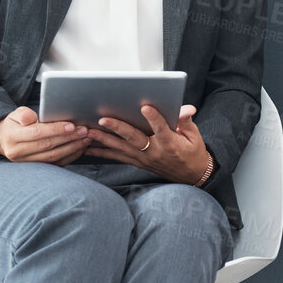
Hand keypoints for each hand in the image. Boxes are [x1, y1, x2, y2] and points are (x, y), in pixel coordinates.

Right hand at [0, 107, 90, 164]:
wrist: (6, 140)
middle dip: (68, 138)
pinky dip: (71, 156)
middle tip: (84, 131)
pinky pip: (56, 164)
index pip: (36, 133)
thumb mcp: (16, 114)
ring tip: (86, 138)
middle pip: (47, 145)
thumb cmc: (16, 124)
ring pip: (53, 156)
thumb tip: (32, 118)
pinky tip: (81, 148)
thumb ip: (23, 114)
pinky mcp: (37, 168)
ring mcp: (27, 163)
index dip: (55, 130)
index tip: (72, 126)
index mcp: (12, 136)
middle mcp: (17, 152)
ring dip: (72, 147)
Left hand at [84, 104, 212, 184]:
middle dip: (118, 128)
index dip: (154, 118)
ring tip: (88, 132)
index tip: (146, 107)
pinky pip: (118, 157)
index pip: (161, 128)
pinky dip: (102, 153)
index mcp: (170, 143)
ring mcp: (144, 159)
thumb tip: (187, 109)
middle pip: (134, 138)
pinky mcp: (138, 163)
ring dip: (103, 140)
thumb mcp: (194, 136)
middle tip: (103, 120)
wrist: (192, 175)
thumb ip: (186, 121)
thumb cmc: (193, 152)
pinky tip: (88, 148)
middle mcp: (155, 151)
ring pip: (121, 148)